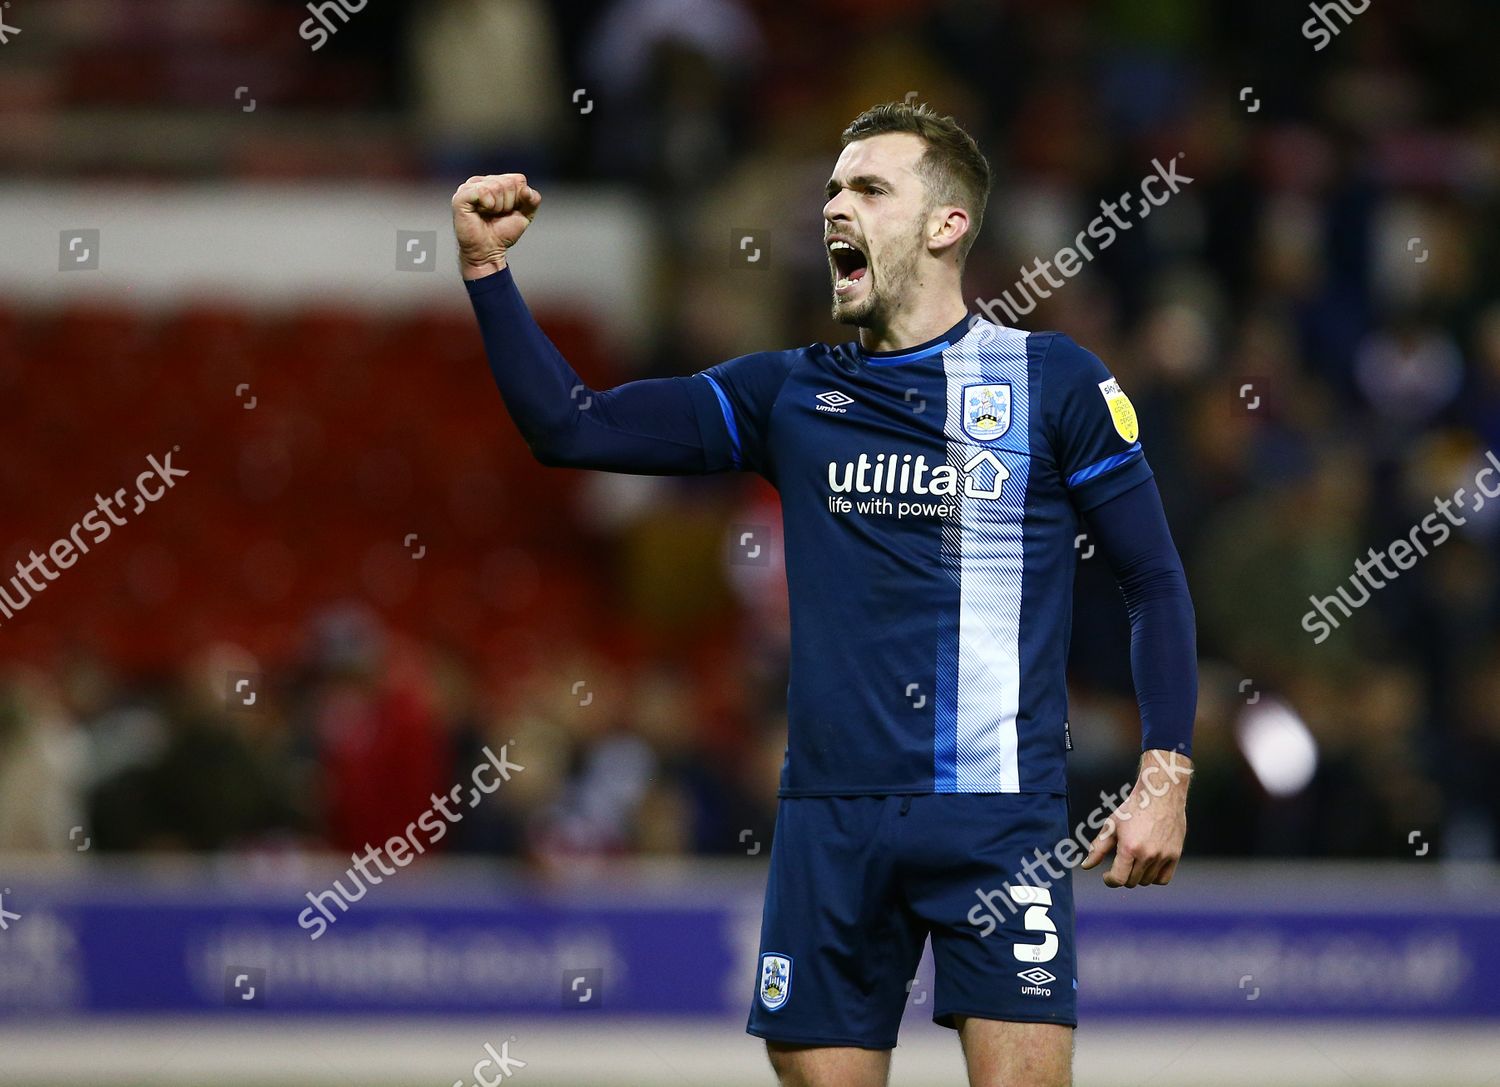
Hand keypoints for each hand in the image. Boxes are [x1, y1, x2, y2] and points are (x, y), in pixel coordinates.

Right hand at [451, 173, 541, 279]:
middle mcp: (480, 181)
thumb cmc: (502, 233)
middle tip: (497, 215)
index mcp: (494, 182)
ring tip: (488, 215)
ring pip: (496, 186)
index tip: (509, 211)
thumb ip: (532, 200)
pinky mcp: (461, 197)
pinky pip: (482, 191)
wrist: (488, 251)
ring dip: (498, 206)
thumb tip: (526, 190)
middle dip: (508, 204)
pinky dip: (487, 204)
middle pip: (508, 182)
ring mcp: (469, 188)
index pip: (518, 179)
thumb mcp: (525, 215)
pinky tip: (481, 212)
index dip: (519, 199)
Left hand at [1081, 750, 1191, 886]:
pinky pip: (1164, 879)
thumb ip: (1097, 848)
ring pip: (1147, 881)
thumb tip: (1085, 866)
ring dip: (1138, 876)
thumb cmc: (1133, 808)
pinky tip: (1148, 866)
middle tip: (1121, 863)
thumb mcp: (1111, 826)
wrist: (1160, 795)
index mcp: (1129, 848)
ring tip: (1134, 860)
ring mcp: (1163, 856)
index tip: (1107, 875)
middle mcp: (1147, 855)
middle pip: (1131, 881)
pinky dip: (1154, 877)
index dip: (1110, 880)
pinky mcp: (1175, 855)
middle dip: (1123, 875)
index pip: (1118, 879)